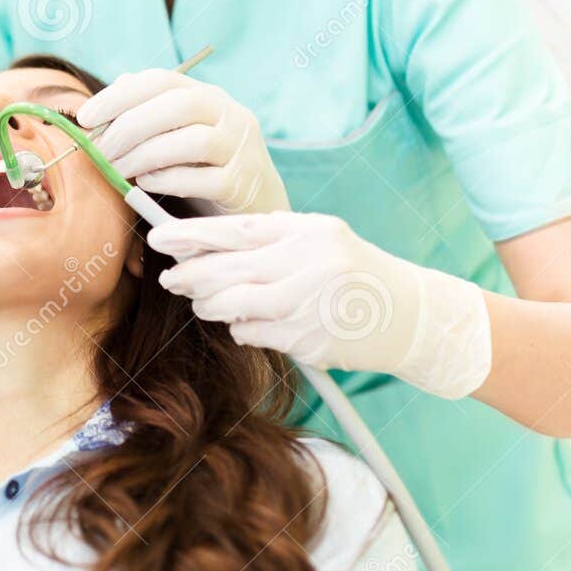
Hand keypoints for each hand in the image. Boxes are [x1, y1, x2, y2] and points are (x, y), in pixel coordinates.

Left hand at [77, 69, 288, 214]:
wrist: (252, 204)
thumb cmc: (201, 167)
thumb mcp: (175, 134)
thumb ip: (147, 113)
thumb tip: (110, 94)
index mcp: (207, 95)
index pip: (161, 80)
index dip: (120, 96)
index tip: (85, 117)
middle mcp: (229, 114)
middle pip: (178, 105)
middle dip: (130, 126)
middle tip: (99, 150)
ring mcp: (241, 148)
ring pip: (192, 141)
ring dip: (144, 155)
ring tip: (117, 170)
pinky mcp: (243, 184)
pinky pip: (204, 179)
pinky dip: (169, 180)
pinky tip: (146, 184)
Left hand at [149, 212, 491, 399]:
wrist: (412, 316)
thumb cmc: (354, 271)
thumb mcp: (319, 238)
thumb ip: (269, 238)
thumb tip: (204, 244)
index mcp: (307, 232)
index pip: (236, 230)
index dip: (192, 235)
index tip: (159, 238)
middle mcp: (307, 265)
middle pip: (227, 270)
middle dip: (190, 275)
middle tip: (170, 278)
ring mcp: (308, 306)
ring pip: (232, 306)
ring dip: (210, 305)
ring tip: (206, 302)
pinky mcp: (308, 341)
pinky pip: (252, 334)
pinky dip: (241, 329)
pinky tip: (247, 323)